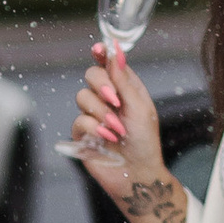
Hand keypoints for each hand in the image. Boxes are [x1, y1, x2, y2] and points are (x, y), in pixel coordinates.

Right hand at [70, 38, 165, 220]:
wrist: (138, 174)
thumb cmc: (145, 141)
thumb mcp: (139, 107)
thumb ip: (124, 79)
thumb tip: (115, 50)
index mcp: (124, 88)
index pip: (109, 64)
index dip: (102, 54)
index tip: (98, 48)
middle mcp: (107, 98)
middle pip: (91, 75)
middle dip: (102, 85)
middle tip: (116, 102)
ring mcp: (93, 115)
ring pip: (82, 96)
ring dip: (101, 112)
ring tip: (117, 130)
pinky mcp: (82, 133)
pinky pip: (79, 120)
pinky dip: (94, 128)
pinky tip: (107, 138)